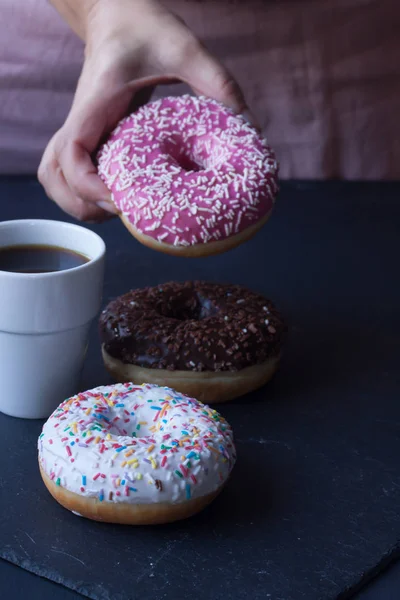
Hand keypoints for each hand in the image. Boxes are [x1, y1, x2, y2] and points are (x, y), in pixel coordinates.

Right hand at [38, 0, 251, 221]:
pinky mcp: (91, 134)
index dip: (88, 185)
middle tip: (120, 212)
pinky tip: (114, 196)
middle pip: (53, 174)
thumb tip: (250, 128)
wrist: (118, 12)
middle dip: (79, 203)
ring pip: (54, 176)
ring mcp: (83, 129)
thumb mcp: (185, 50)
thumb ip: (218, 83)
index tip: (119, 199)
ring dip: (75, 202)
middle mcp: (82, 120)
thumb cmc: (145, 27)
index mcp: (97, 102)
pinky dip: (82, 191)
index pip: (71, 151)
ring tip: (114, 211)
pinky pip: (72, 170)